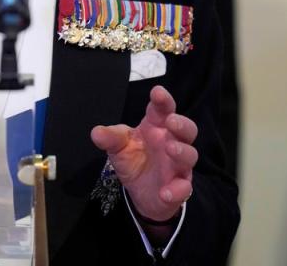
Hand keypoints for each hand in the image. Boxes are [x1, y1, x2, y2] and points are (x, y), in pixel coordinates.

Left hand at [90, 85, 197, 222]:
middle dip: (182, 123)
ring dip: (182, 151)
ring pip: (189, 155)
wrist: (140, 193)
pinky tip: (165, 192)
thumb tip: (96, 132)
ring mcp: (178, 165)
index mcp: (156, 127)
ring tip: (170, 149)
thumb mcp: (117, 147)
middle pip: (187, 130)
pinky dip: (176, 190)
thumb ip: (110, 138)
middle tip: (171, 121)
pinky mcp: (179, 187)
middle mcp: (171, 142)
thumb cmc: (133, 160)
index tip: (158, 92)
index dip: (163, 100)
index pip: (162, 110)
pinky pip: (184, 188)